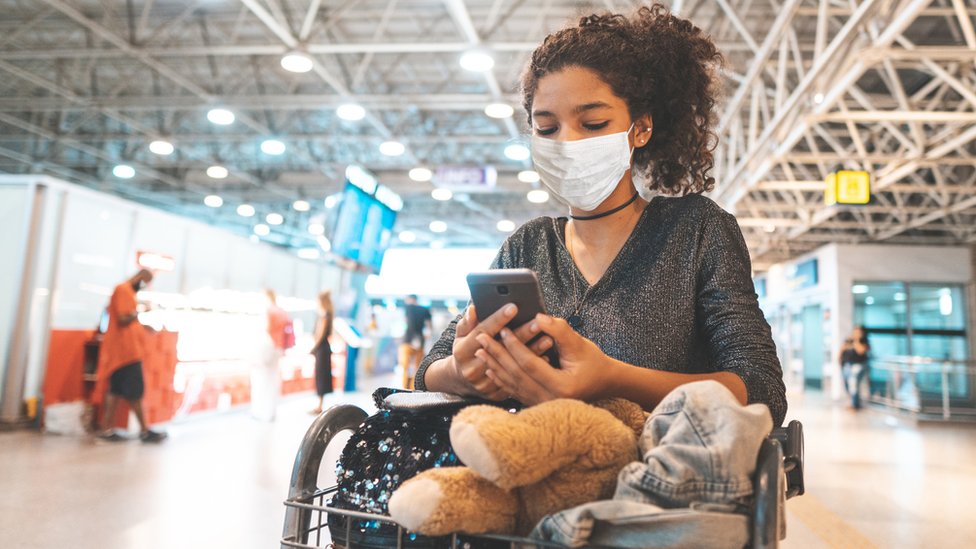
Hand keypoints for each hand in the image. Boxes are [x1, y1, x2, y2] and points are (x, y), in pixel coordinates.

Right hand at [451, 305, 556, 399]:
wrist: (461, 380)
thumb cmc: (465, 351)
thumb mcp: (461, 335)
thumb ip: (467, 322)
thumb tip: (473, 309)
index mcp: (463, 351)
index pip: (483, 331)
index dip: (498, 319)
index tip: (513, 307)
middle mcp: (472, 368)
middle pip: (501, 349)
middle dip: (522, 335)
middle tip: (537, 323)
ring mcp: (484, 383)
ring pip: (513, 366)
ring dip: (532, 352)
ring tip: (548, 339)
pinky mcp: (495, 394)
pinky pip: (518, 380)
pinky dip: (533, 370)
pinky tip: (546, 358)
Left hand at [475, 314, 613, 404]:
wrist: (604, 382)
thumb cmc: (593, 362)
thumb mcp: (580, 344)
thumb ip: (559, 330)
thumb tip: (538, 317)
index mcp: (561, 386)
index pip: (529, 364)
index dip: (514, 346)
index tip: (502, 330)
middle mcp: (550, 399)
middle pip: (516, 375)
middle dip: (497, 354)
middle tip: (481, 337)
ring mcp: (543, 405)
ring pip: (512, 385)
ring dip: (495, 366)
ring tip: (480, 351)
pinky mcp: (539, 404)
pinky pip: (515, 391)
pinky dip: (501, 379)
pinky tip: (490, 369)